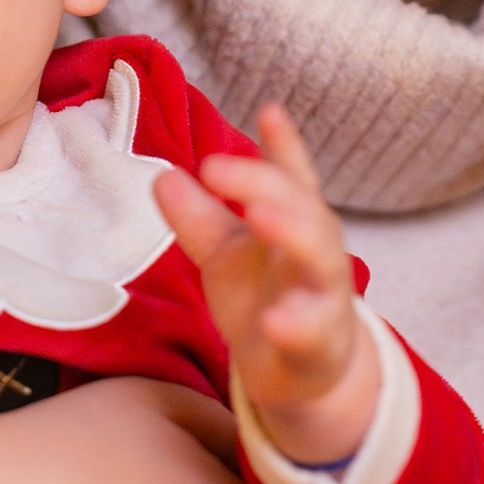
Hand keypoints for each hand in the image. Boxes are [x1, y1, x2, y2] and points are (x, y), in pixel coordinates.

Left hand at [155, 104, 379, 463]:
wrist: (301, 374)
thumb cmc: (266, 298)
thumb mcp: (225, 254)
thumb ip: (199, 218)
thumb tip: (161, 177)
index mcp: (292, 220)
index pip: (291, 175)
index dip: (284, 143)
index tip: (269, 110)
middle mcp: (314, 249)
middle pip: (301, 204)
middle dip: (262, 182)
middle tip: (215, 166)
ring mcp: (322, 293)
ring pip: (320, 257)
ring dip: (292, 232)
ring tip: (258, 215)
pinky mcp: (319, 341)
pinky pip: (312, 330)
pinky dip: (295, 323)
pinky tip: (273, 319)